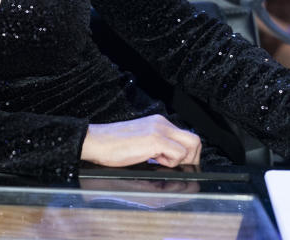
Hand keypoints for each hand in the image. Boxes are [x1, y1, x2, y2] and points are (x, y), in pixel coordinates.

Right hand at [80, 114, 201, 167]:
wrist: (95, 142)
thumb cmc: (112, 145)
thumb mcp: (140, 143)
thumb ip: (157, 146)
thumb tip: (173, 160)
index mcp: (157, 123)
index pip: (186, 137)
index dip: (186, 154)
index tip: (175, 163)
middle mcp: (161, 123)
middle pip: (195, 140)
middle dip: (191, 158)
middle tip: (173, 166)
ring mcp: (159, 129)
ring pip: (192, 145)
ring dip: (181, 159)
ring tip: (161, 161)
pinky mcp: (155, 139)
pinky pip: (179, 153)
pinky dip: (171, 162)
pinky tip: (153, 160)